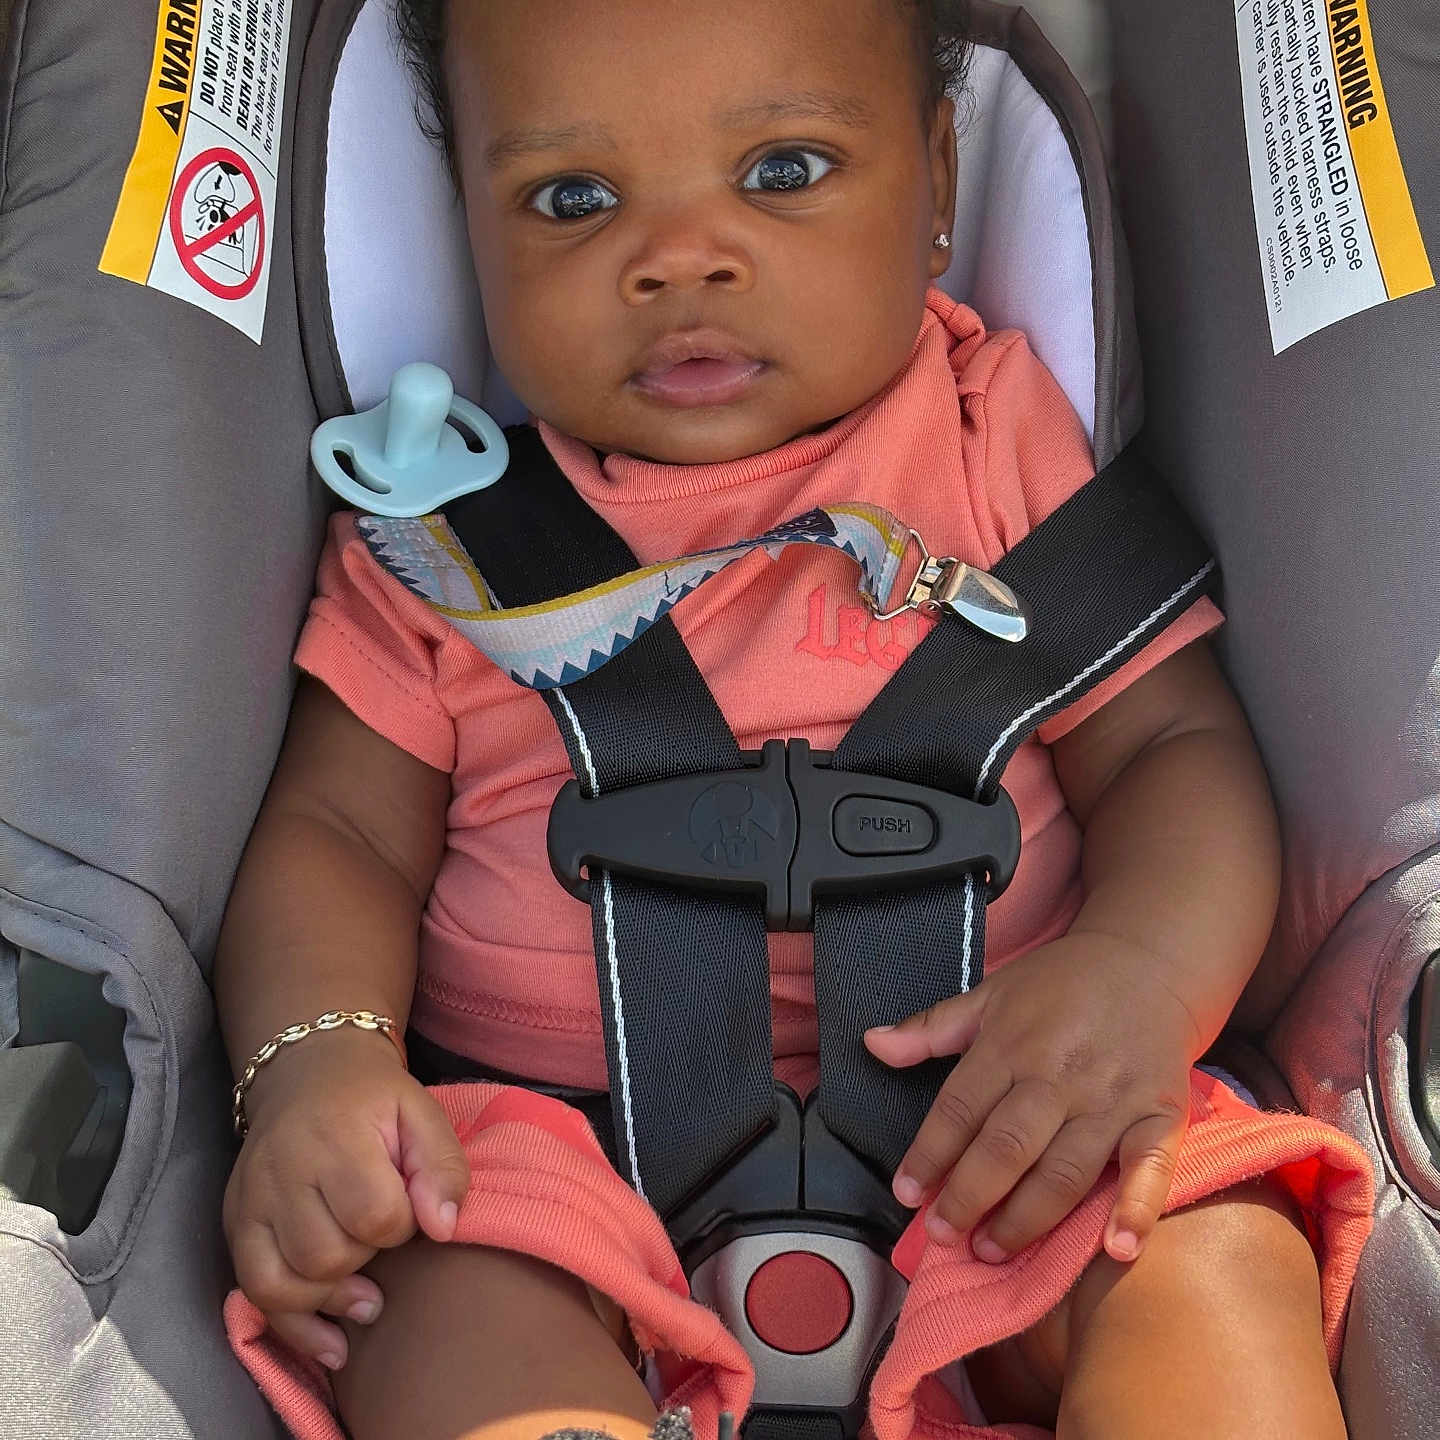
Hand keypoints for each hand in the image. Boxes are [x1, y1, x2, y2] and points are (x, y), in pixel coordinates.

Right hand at [224, 1026, 470, 1369]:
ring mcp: (251, 1200)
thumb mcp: (422, 1113)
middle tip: (383, 1239)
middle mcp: (282, 1170)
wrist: (308, 1073)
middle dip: (367, 1260)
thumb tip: (444, 1229)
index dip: (402, 1225)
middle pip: (327, 1256)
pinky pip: (256, 1293)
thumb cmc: (374, 1099)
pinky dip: (295, 1326)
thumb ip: (442, 1167)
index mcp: (335, 1136)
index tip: (408, 1209)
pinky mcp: (235, 1224)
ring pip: (287, 1283)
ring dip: (333, 1297)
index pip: (374, 1215)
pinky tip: (333, 1343)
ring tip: (368, 1297)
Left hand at [864, 932, 1200, 1264]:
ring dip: (1026, 1218)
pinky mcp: (1160, 1116)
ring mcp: (1112, 1099)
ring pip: (1064, 1171)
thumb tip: (872, 1043)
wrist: (1147, 963)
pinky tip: (1117, 1248)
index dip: (928, 1155)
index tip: (906, 1194)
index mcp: (1010, 1044)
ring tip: (992, 1250)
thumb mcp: (990, 994)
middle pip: (1006, 1148)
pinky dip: (1136, 1210)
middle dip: (969, 1197)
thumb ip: (930, 1028)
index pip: (959, 1108)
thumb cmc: (1060, 984)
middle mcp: (1058, 1076)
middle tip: (944, 1235)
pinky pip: (1150, 1169)